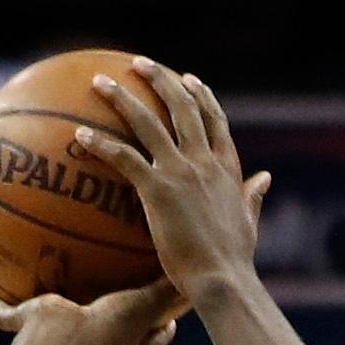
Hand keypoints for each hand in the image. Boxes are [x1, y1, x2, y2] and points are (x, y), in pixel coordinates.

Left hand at [75, 60, 270, 300]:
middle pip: (182, 106)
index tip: (188, 79)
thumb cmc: (232, 261)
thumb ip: (253, 195)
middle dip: (160, 80)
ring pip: (148, 122)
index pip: (214, 119)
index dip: (201, 96)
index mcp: (227, 166)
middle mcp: (204, 160)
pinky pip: (124, 158)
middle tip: (140, 65)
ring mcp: (181, 171)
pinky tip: (79, 136)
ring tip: (100, 82)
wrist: (222, 278)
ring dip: (122, 98)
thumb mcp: (249, 220)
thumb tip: (266, 178)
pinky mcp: (158, 190)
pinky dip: (101, 144)